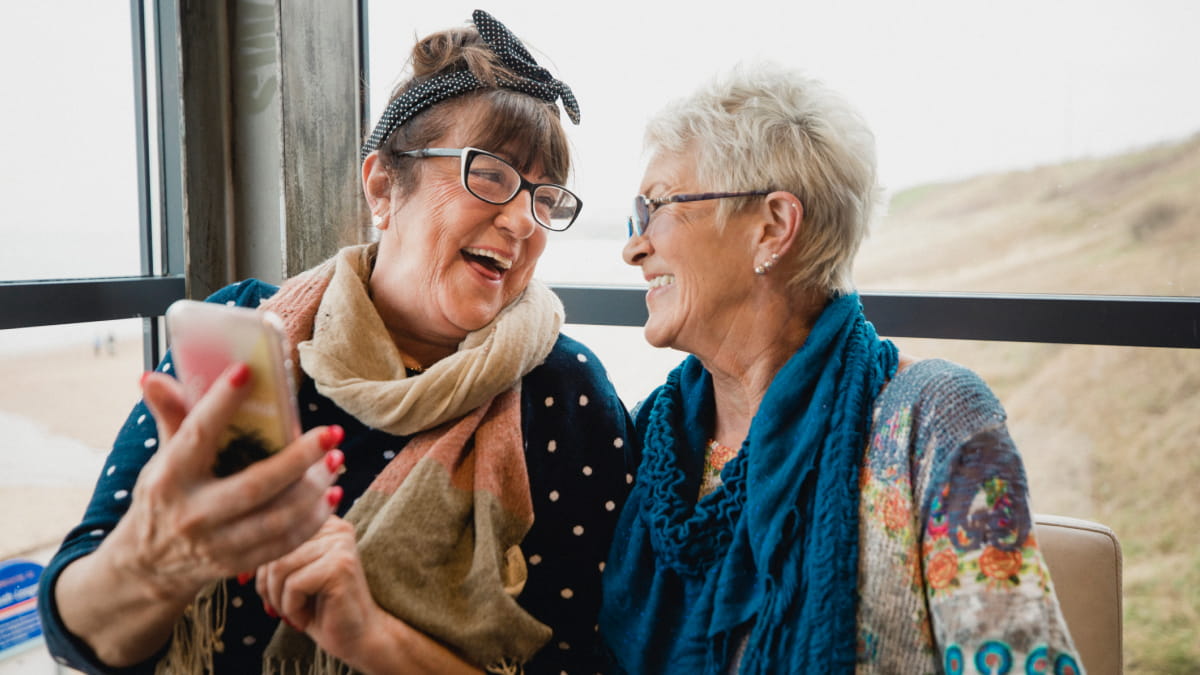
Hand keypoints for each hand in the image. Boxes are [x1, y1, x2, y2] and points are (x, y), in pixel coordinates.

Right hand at [107, 363, 343, 601]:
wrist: (148, 566)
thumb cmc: (164, 496)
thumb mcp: (162, 459)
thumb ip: (170, 417)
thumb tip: (154, 376)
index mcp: (169, 477)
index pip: (197, 434)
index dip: (221, 403)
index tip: (248, 372)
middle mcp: (193, 513)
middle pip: (254, 485)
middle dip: (298, 458)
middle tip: (330, 433)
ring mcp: (217, 544)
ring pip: (277, 519)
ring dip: (314, 490)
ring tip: (336, 460)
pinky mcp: (237, 564)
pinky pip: (284, 544)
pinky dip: (313, 520)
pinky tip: (332, 495)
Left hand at [256, 517, 483, 673]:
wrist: (358, 638)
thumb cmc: (321, 609)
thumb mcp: (292, 575)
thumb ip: (274, 554)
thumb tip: (233, 547)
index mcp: (324, 522)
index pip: (273, 533)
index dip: (258, 564)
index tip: (258, 588)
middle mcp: (335, 526)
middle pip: (273, 548)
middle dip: (267, 585)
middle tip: (280, 608)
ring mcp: (340, 544)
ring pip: (279, 567)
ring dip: (279, 599)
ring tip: (296, 612)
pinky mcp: (341, 566)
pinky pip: (293, 584)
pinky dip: (291, 608)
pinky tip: (307, 617)